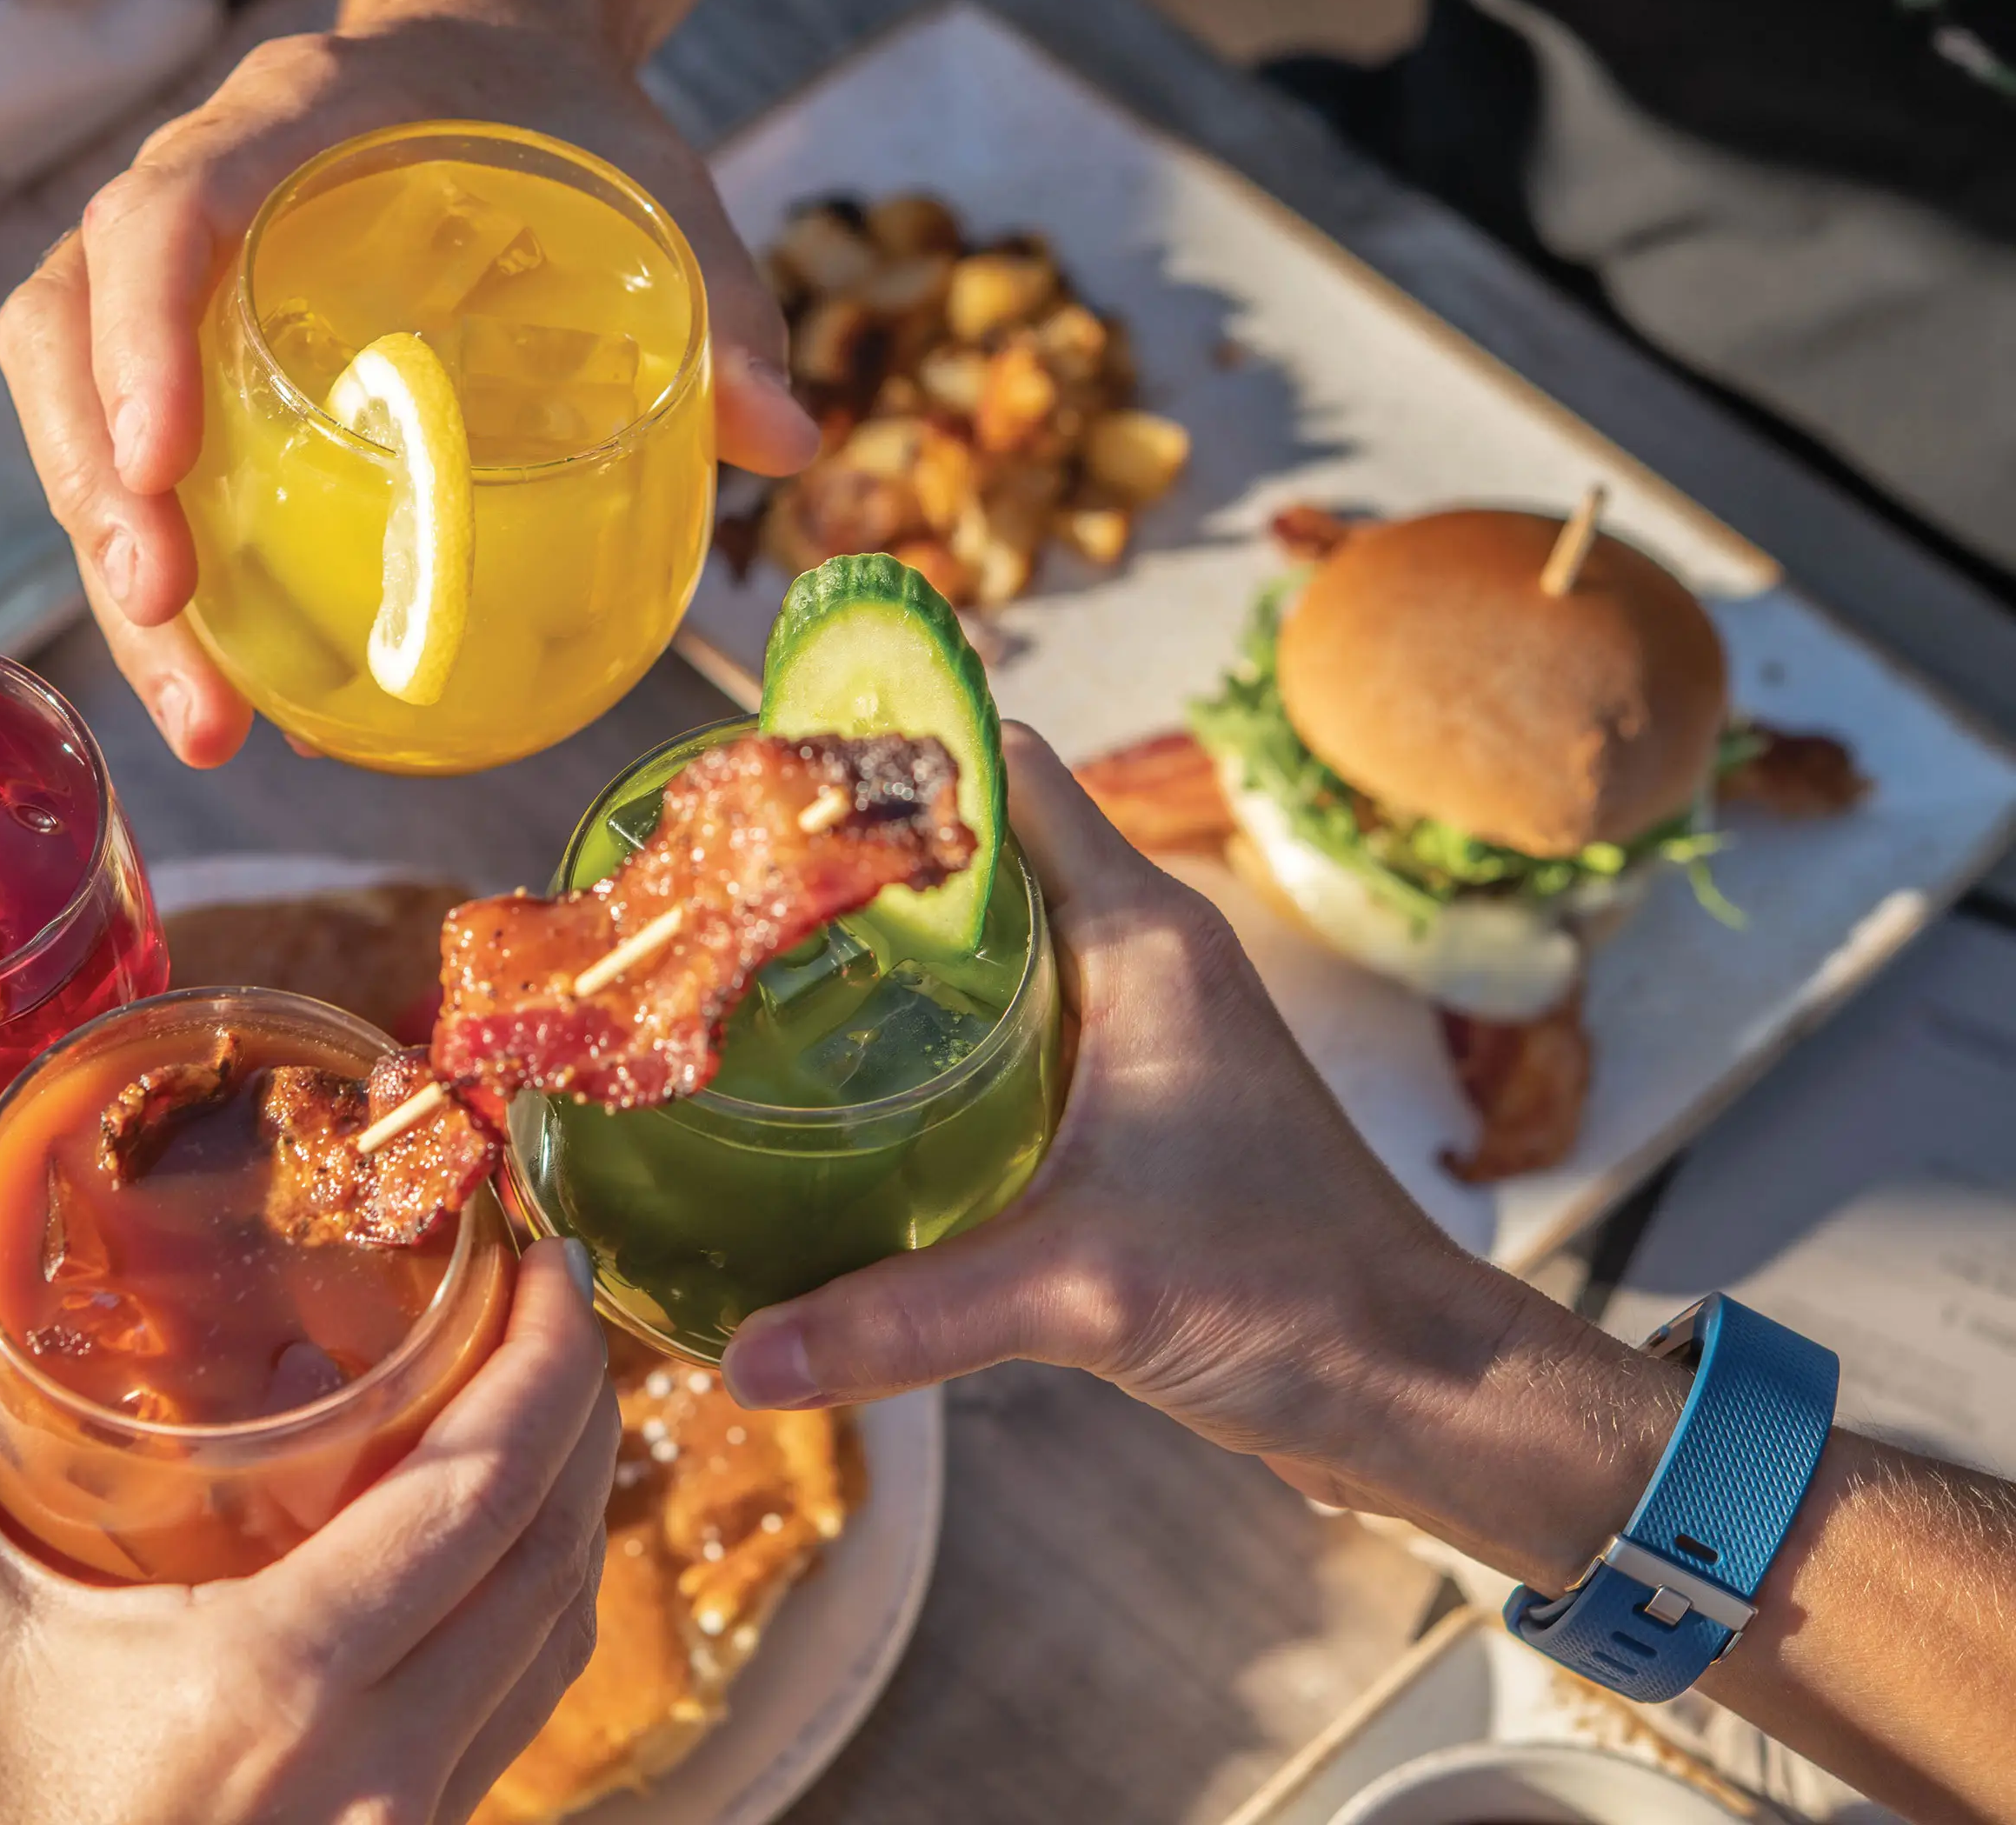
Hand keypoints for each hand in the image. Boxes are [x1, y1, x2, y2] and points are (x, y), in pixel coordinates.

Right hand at [0, 0, 821, 765]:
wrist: (489, 52)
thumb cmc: (557, 113)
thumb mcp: (652, 173)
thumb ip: (719, 295)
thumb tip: (786, 447)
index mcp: (287, 116)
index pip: (163, 203)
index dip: (139, 326)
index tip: (160, 458)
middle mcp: (190, 182)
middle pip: (64, 326)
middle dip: (95, 486)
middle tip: (165, 617)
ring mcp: (159, 270)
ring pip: (64, 402)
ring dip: (108, 559)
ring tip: (202, 711)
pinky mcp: (173, 349)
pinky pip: (116, 453)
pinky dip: (159, 576)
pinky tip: (237, 694)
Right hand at [0, 1237, 620, 1824]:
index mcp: (287, 1682)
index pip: (484, 1491)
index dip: (546, 1360)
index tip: (549, 1250)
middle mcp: (386, 1763)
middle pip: (554, 1555)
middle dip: (582, 1409)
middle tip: (552, 1294)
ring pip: (552, 1641)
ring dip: (568, 1506)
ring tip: (534, 1396)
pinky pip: (511, 1710)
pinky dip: (523, 1602)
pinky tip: (473, 1544)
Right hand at [722, 727, 1684, 1593]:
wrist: (1419, 1388)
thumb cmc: (1294, 1295)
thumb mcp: (1076, 1290)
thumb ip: (901, 1318)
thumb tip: (741, 1357)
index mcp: (1142, 939)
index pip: (1005, 775)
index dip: (891, 759)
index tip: (771, 790)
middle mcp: (1141, 962)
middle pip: (977, 859)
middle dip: (858, 871)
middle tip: (728, 903)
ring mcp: (1141, 1035)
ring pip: (990, 952)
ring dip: (888, 964)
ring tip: (758, 992)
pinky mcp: (1134, 1113)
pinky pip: (1008, 1038)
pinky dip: (927, 1047)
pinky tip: (846, 1103)